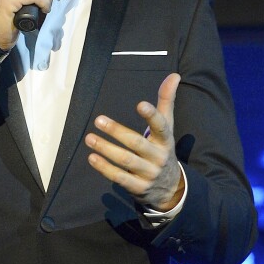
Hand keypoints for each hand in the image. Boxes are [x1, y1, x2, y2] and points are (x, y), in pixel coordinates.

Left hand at [85, 73, 183, 210]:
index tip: (140, 104)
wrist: (170, 188)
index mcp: (165, 140)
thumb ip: (166, 102)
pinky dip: (105, 168)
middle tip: (98, 120)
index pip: (161, 126)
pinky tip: (92, 157)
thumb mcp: (167, 128)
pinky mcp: (138, 187)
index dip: (152, 116)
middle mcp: (158, 157)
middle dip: (117, 131)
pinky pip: (120, 177)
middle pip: (137, 143)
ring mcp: (148, 174)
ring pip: (126, 160)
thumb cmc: (162, 149)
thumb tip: (174, 75)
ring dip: (106, 149)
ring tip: (89, 138)